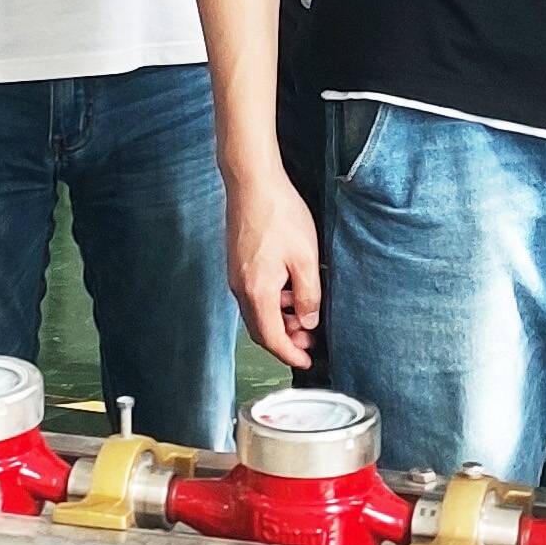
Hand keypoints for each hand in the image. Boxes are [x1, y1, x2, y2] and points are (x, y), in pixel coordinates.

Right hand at [229, 171, 324, 368]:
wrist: (252, 182)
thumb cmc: (279, 214)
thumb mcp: (305, 258)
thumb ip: (308, 295)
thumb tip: (308, 321)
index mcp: (257, 291)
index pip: (271, 338)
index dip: (290, 354)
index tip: (306, 362)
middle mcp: (240, 288)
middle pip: (260, 329)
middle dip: (285, 340)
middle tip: (310, 340)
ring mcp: (235, 275)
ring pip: (257, 312)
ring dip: (280, 320)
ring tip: (304, 313)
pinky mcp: (237, 263)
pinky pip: (253, 294)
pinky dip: (272, 302)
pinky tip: (289, 289)